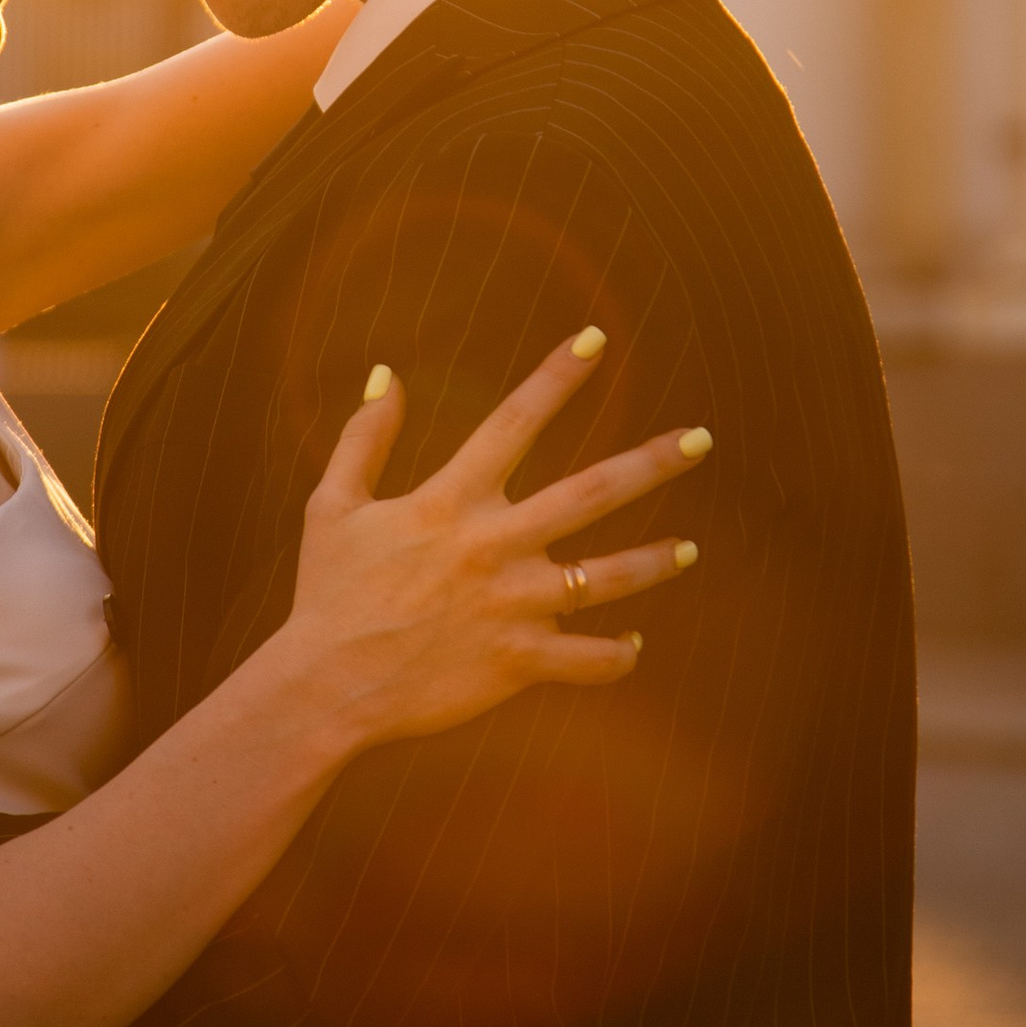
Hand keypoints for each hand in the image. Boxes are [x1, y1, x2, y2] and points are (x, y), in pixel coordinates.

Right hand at [263, 330, 708, 757]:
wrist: (325, 687)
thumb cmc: (328, 594)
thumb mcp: (332, 506)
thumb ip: (364, 438)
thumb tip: (386, 374)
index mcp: (450, 501)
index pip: (515, 421)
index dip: (557, 376)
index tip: (597, 339)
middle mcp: (492, 546)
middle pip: (591, 493)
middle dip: (652, 463)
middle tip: (701, 439)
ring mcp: (511, 606)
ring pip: (605, 578)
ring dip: (653, 562)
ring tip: (689, 549)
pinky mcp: (516, 662)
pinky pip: (587, 659)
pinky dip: (616, 653)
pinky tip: (633, 643)